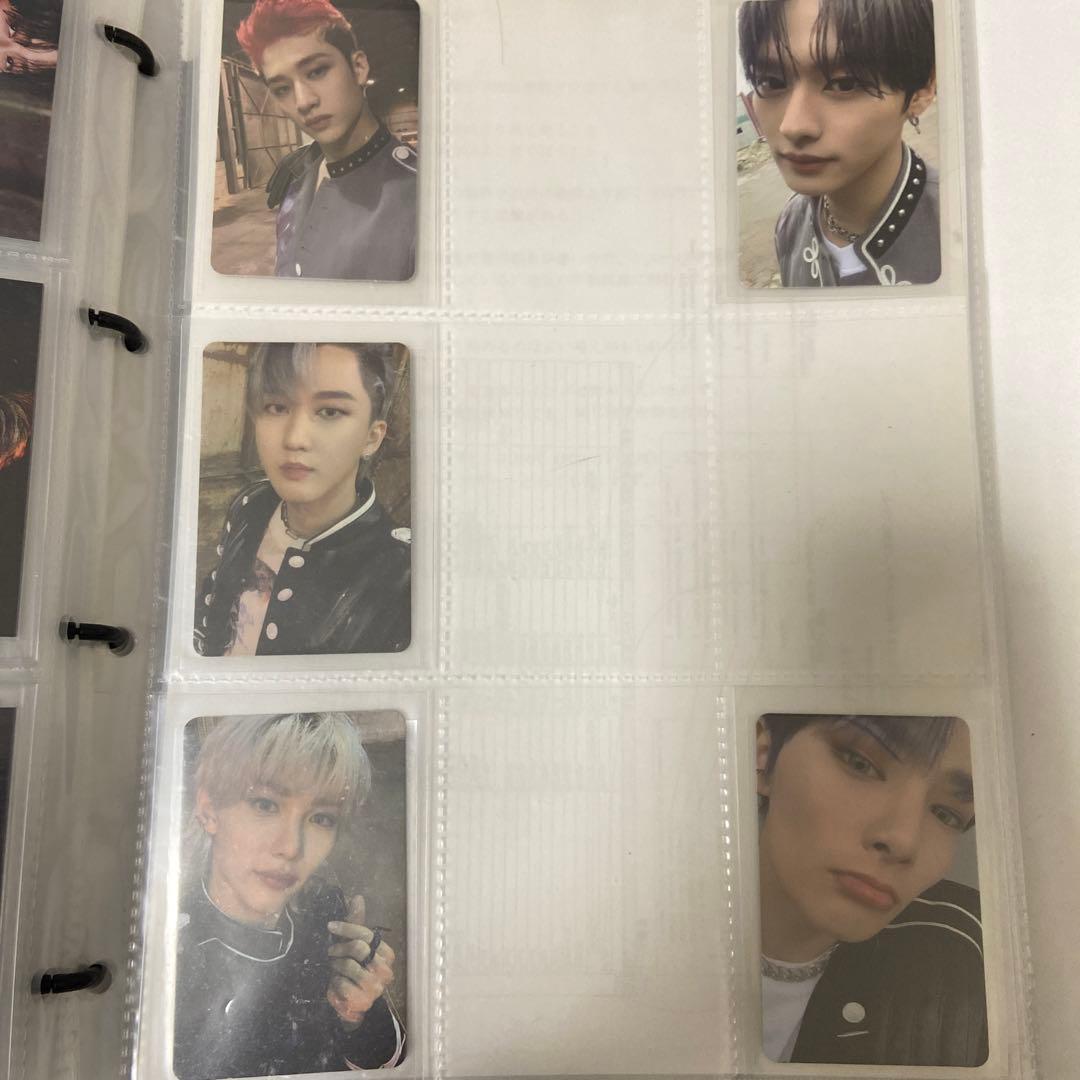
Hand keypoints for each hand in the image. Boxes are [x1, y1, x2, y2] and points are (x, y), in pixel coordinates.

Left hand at [326, 894, 395, 1025]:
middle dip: (340, 948)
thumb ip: (356, 923)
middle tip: (331, 952)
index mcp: (388, 955)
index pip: (366, 934)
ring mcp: (375, 988)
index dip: (347, 928)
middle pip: (358, 948)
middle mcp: (386, 971)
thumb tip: (357, 897)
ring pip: (348, 964)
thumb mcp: (355, 945)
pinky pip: (341, 983)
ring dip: (336, 966)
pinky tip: (335, 983)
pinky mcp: (362, 1002)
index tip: (330, 926)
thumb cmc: (354, 970)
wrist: (352, 1005)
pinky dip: (334, 982)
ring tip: (334, 968)